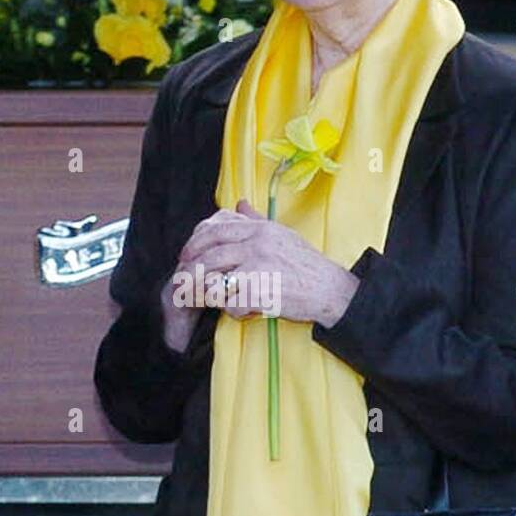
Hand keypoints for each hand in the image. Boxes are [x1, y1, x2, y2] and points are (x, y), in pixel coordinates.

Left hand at [167, 198, 360, 327]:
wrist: (329, 289)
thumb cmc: (306, 265)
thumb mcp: (282, 235)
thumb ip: (257, 220)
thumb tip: (239, 204)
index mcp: (260, 229)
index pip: (216, 229)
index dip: (195, 242)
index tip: (186, 254)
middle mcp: (257, 244)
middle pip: (210, 255)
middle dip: (193, 271)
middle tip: (185, 283)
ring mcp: (257, 267)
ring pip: (214, 280)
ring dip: (210, 293)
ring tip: (216, 300)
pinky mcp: (259, 291)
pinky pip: (230, 303)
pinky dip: (234, 311)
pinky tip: (245, 311)